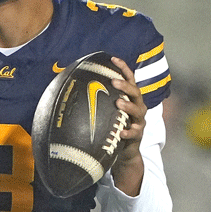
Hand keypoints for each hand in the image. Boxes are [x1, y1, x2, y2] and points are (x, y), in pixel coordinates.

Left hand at [108, 56, 147, 196]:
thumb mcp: (107, 111)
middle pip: (135, 92)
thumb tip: (71, 86)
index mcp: (130, 98)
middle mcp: (138, 107)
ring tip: (118, 104)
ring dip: (128, 107)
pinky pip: (134, 133)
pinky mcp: (138, 136)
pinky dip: (128, 132)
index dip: (123, 68)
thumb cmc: (113, 126)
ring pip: (138, 111)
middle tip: (113, 82)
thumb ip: (97, 99)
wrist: (125, 152)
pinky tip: (122, 132)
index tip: (113, 58)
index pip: (129, 79)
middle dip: (125, 86)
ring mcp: (139, 121)